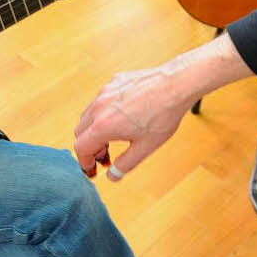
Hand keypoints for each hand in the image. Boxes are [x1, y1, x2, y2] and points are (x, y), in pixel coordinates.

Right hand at [73, 33, 252, 180]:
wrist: (176, 85)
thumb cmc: (163, 115)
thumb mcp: (145, 147)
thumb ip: (125, 164)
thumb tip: (112, 176)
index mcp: (103, 126)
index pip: (81, 148)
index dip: (85, 163)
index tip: (92, 170)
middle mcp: (99, 107)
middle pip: (80, 132)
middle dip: (90, 147)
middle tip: (106, 155)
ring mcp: (105, 91)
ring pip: (88, 114)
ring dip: (94, 129)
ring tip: (114, 137)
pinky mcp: (114, 81)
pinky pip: (101, 100)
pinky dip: (103, 112)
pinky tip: (124, 117)